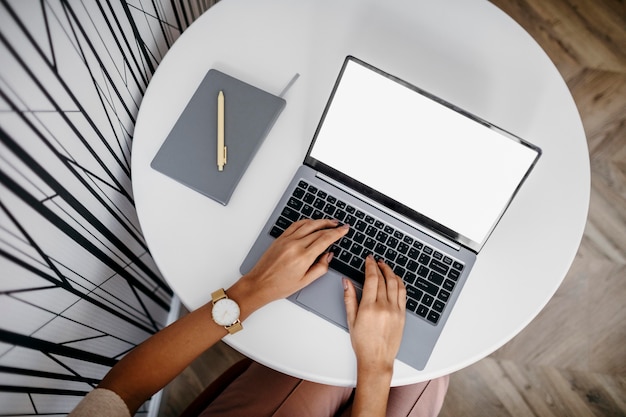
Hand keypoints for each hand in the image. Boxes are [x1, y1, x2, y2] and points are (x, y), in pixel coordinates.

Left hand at [230, 218, 347, 315]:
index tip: (344, 229)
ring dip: (321, 221)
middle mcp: (295, 245)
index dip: (337, 233)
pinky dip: (306, 222)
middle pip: (318, 230)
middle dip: (332, 226)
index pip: (325, 240)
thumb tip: (329, 255)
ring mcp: (287, 240)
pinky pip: (296, 225)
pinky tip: (312, 223)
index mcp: (303, 257)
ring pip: (308, 224)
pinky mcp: (280, 238)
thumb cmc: (280, 286)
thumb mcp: (305, 282)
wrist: (259, 284)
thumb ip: (321, 268)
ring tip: (330, 222)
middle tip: (341, 225)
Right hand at [344, 255, 405, 372]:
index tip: (368, 259)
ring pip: (395, 284)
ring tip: (385, 266)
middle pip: (383, 279)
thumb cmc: (362, 343)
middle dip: (379, 267)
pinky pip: (403, 293)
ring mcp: (395, 311)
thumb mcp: (351, 320)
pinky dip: (399, 283)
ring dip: (390, 272)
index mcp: (369, 307)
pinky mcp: (402, 315)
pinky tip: (395, 279)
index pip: (372, 279)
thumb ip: (349, 298)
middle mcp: (384, 307)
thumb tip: (346, 282)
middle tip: (374, 261)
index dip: (370, 266)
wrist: (377, 360)